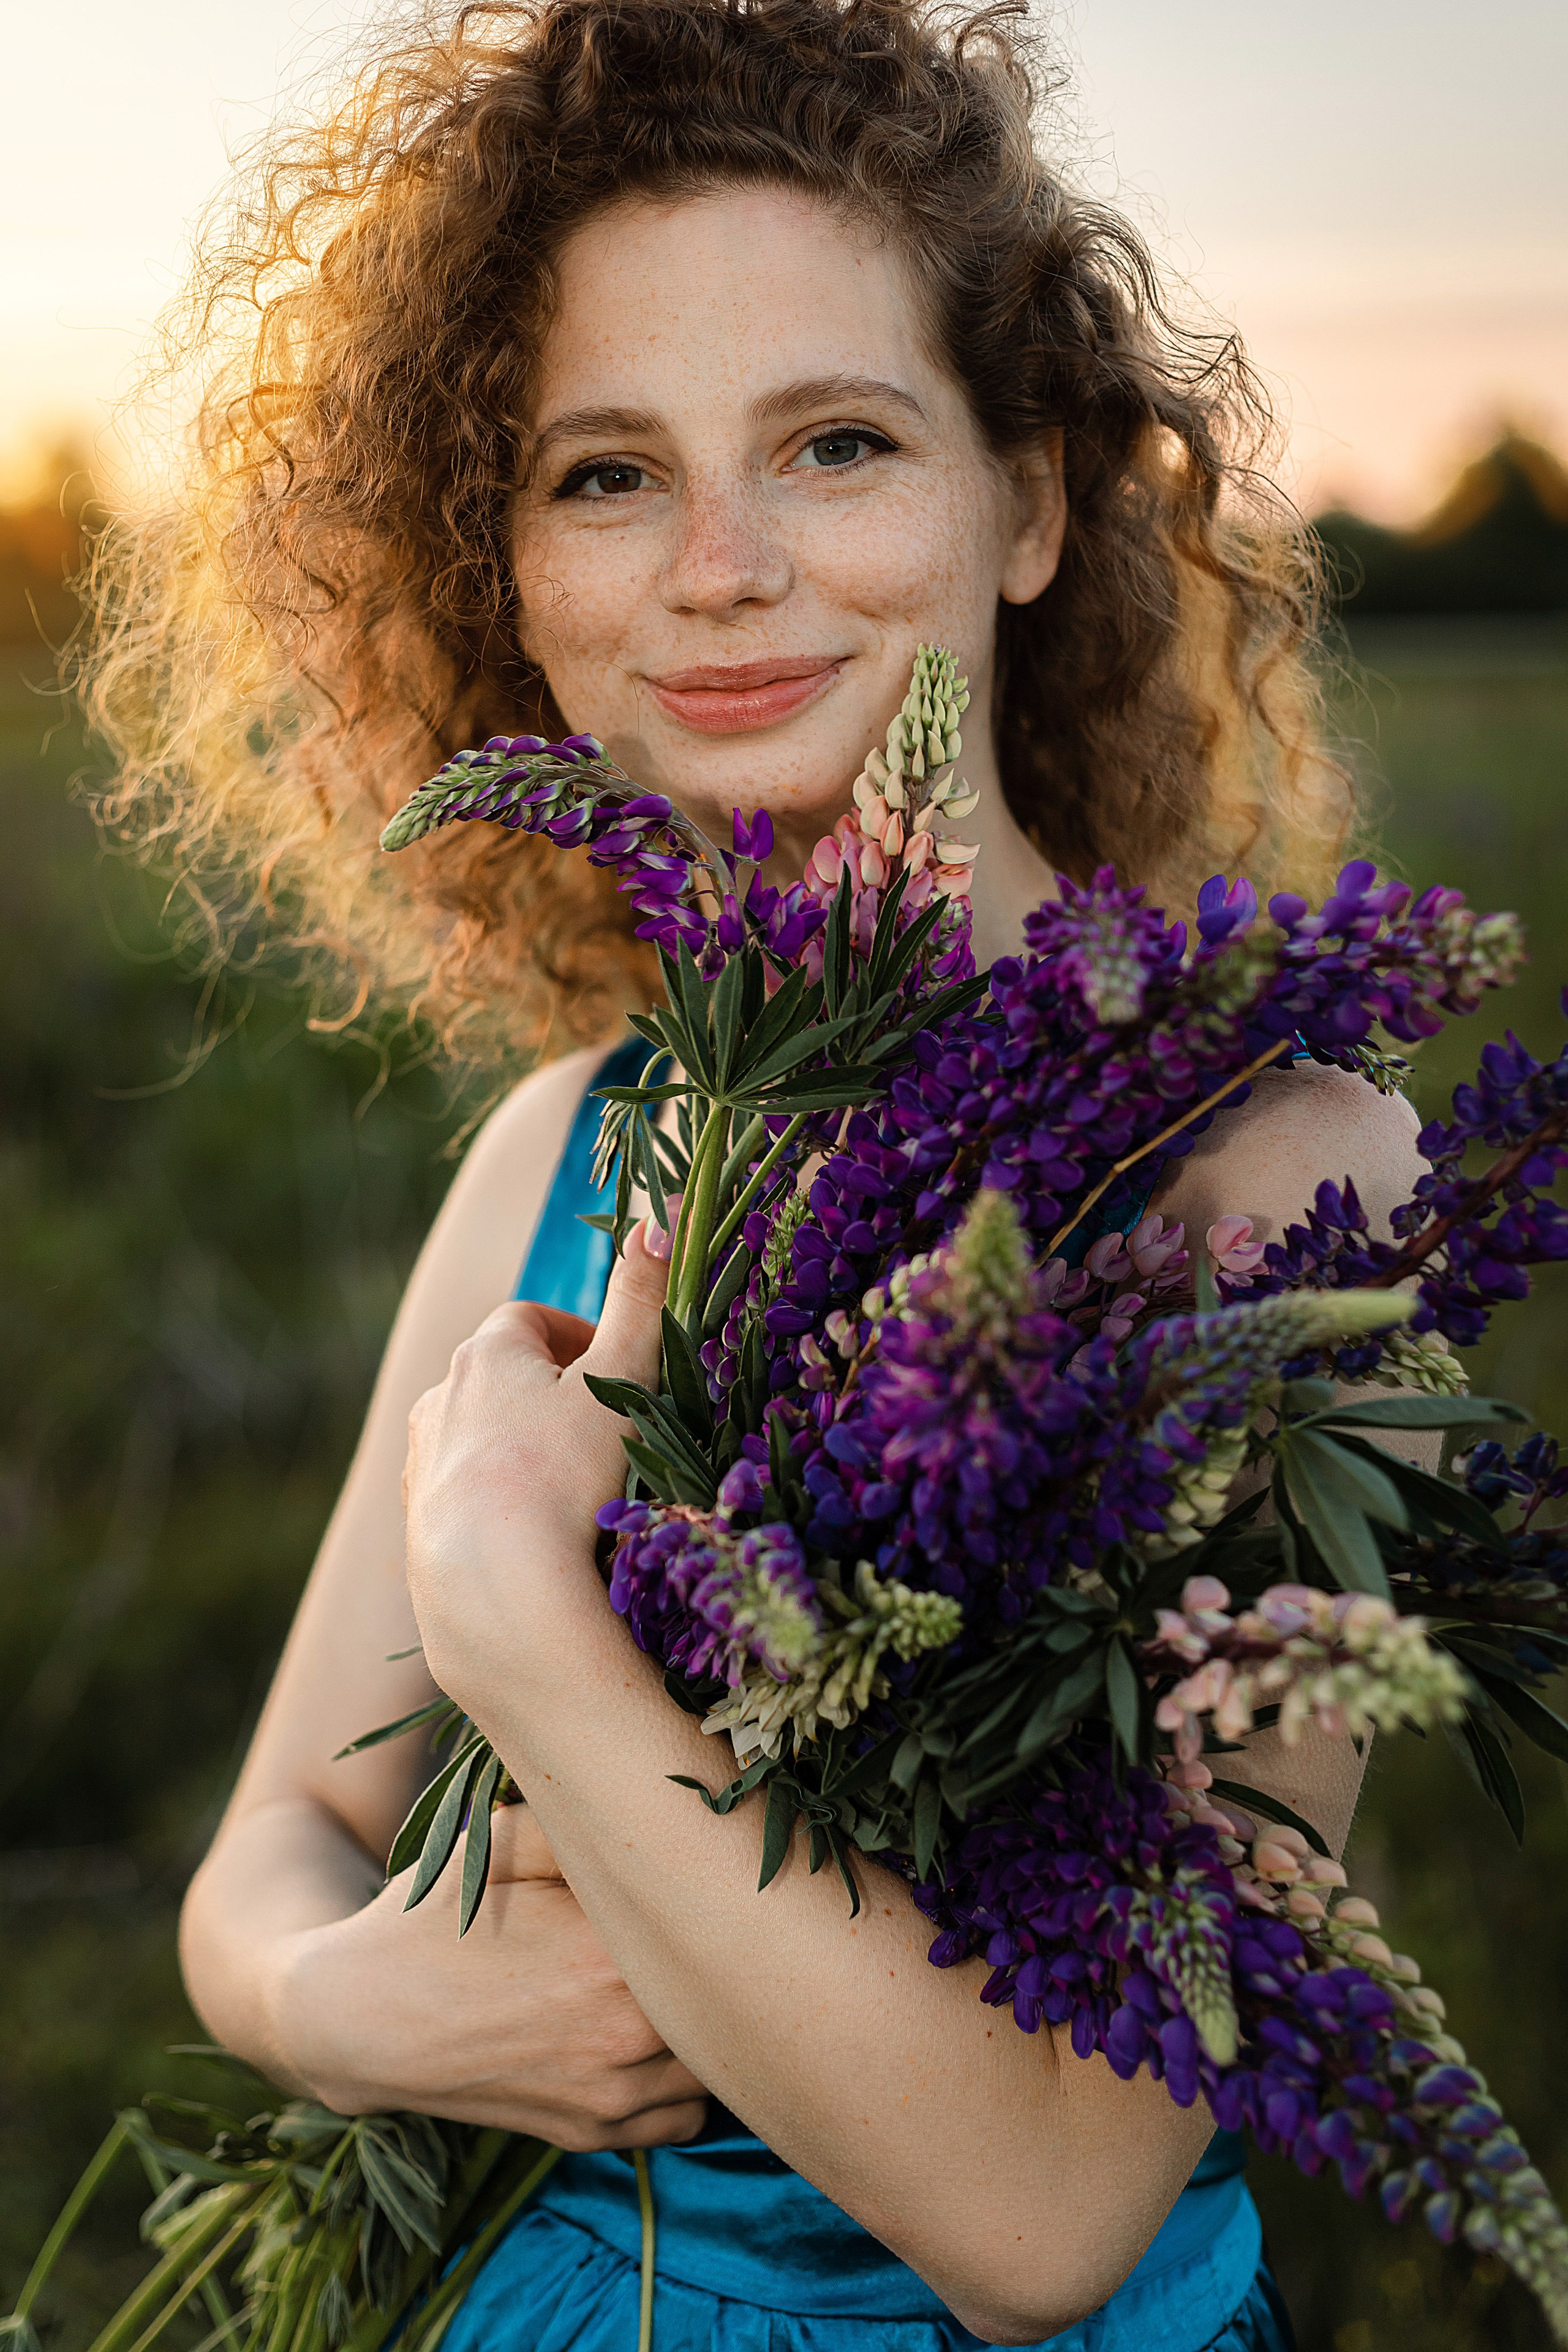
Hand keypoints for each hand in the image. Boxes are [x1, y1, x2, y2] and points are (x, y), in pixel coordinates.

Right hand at [271, 1802, 708, 2145]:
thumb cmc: (434, 1920)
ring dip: (705, 2028)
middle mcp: (624, 2036)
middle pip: (727, 2002)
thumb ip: (588, 1818)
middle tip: (704, 1928)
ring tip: (671, 1982)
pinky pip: (683, 2118)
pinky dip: (681, 2086)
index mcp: (611, 1957)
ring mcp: (610, 2096)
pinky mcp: (590, 2135)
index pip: (714, 1930)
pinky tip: (650, 2039)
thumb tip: (665, 1802)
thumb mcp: (502, 1838)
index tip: (706, 1880)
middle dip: (721, 1965)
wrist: (361, 2020)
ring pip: (714, 2067)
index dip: (716, 1902)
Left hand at [402, 1223, 669, 1717]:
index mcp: (485, 1353)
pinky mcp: (416, 1524)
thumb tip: (657, 1219)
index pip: (531, 1319)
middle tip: (608, 1431)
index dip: (580, 1337)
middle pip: (502, 1377)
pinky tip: (539, 1536)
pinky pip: (464, 1494)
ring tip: (575, 1489)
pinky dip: (499, 1501)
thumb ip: (641, 1301)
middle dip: (552, 1395)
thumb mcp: (622, 1379)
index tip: (619, 1370)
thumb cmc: (565, 1473)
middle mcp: (439, 1398)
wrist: (496, 1590)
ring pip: (479, 1437)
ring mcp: (422, 1463)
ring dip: (522, 1448)